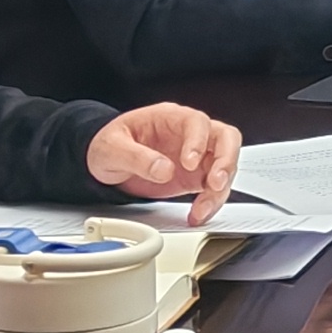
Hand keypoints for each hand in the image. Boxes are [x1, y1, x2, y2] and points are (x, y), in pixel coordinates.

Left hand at [89, 103, 243, 221]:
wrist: (105, 162)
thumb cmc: (109, 144)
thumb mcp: (112, 147)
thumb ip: (137, 157)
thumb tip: (163, 169)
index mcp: (170, 118)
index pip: (197, 122)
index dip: (198, 141)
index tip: (189, 163)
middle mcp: (190, 135)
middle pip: (226, 139)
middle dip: (226, 162)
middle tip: (215, 183)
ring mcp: (197, 156)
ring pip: (225, 167)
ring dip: (219, 190)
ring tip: (201, 208)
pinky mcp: (196, 178)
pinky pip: (214, 189)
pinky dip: (211, 203)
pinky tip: (198, 214)